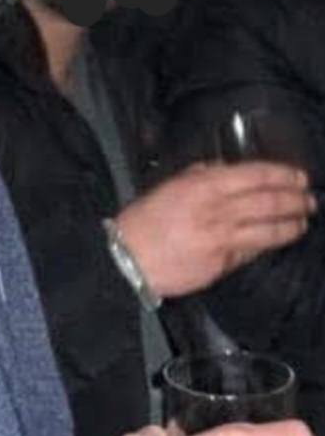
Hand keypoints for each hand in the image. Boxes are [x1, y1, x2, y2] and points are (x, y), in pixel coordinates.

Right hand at [116, 161, 315, 297]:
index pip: (255, 176)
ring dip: (291, 225)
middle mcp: (218, 211)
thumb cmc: (145, 219)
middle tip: (309, 199)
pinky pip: (251, 252)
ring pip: (268, 231)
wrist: (129, 258)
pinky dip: (266, 245)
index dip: (282, 175)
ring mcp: (222, 240)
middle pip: (268, 203)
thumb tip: (227, 171)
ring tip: (303, 221)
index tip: (299, 176)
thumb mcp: (171, 186)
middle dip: (294, 200)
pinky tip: (276, 240)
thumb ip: (202, 176)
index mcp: (204, 186)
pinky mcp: (222, 265)